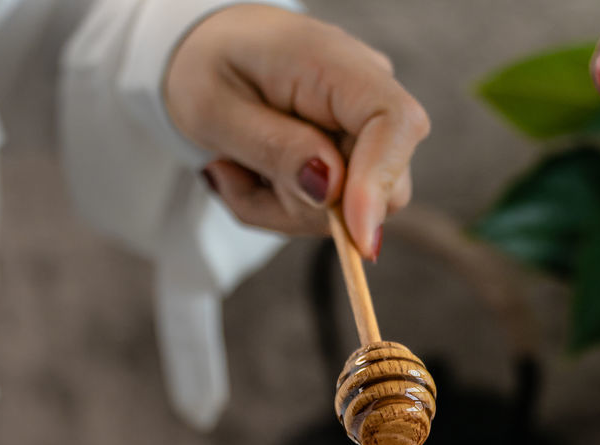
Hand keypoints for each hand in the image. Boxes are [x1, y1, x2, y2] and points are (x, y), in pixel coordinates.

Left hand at [165, 5, 429, 257]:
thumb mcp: (213, 109)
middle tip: (238, 175)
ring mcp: (362, 126)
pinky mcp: (353, 156)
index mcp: (332, 62)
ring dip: (285, 209)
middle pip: (382, 186)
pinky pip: (331, 213)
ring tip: (238, 168)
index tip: (356, 237)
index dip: (380, 182)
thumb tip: (332, 188)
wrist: (204, 52)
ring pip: (350, 212)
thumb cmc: (204, 68)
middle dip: (310, 208)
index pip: (395, 122)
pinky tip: (255, 173)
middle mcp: (364, 91)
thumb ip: (274, 148)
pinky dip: (285, 208)